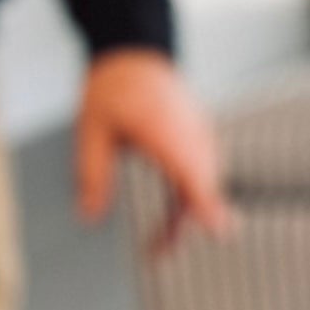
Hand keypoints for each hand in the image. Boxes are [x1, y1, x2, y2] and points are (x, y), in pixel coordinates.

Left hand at [77, 46, 232, 253]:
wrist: (134, 55)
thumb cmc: (113, 89)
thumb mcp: (91, 130)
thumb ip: (92, 174)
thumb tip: (89, 215)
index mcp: (163, 131)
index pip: (192, 172)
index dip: (207, 203)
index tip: (219, 229)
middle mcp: (189, 133)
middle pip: (200, 185)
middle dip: (185, 221)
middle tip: (158, 253)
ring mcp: (200, 134)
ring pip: (204, 180)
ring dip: (188, 210)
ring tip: (161, 243)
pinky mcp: (200, 137)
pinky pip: (203, 170)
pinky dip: (193, 192)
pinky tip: (175, 210)